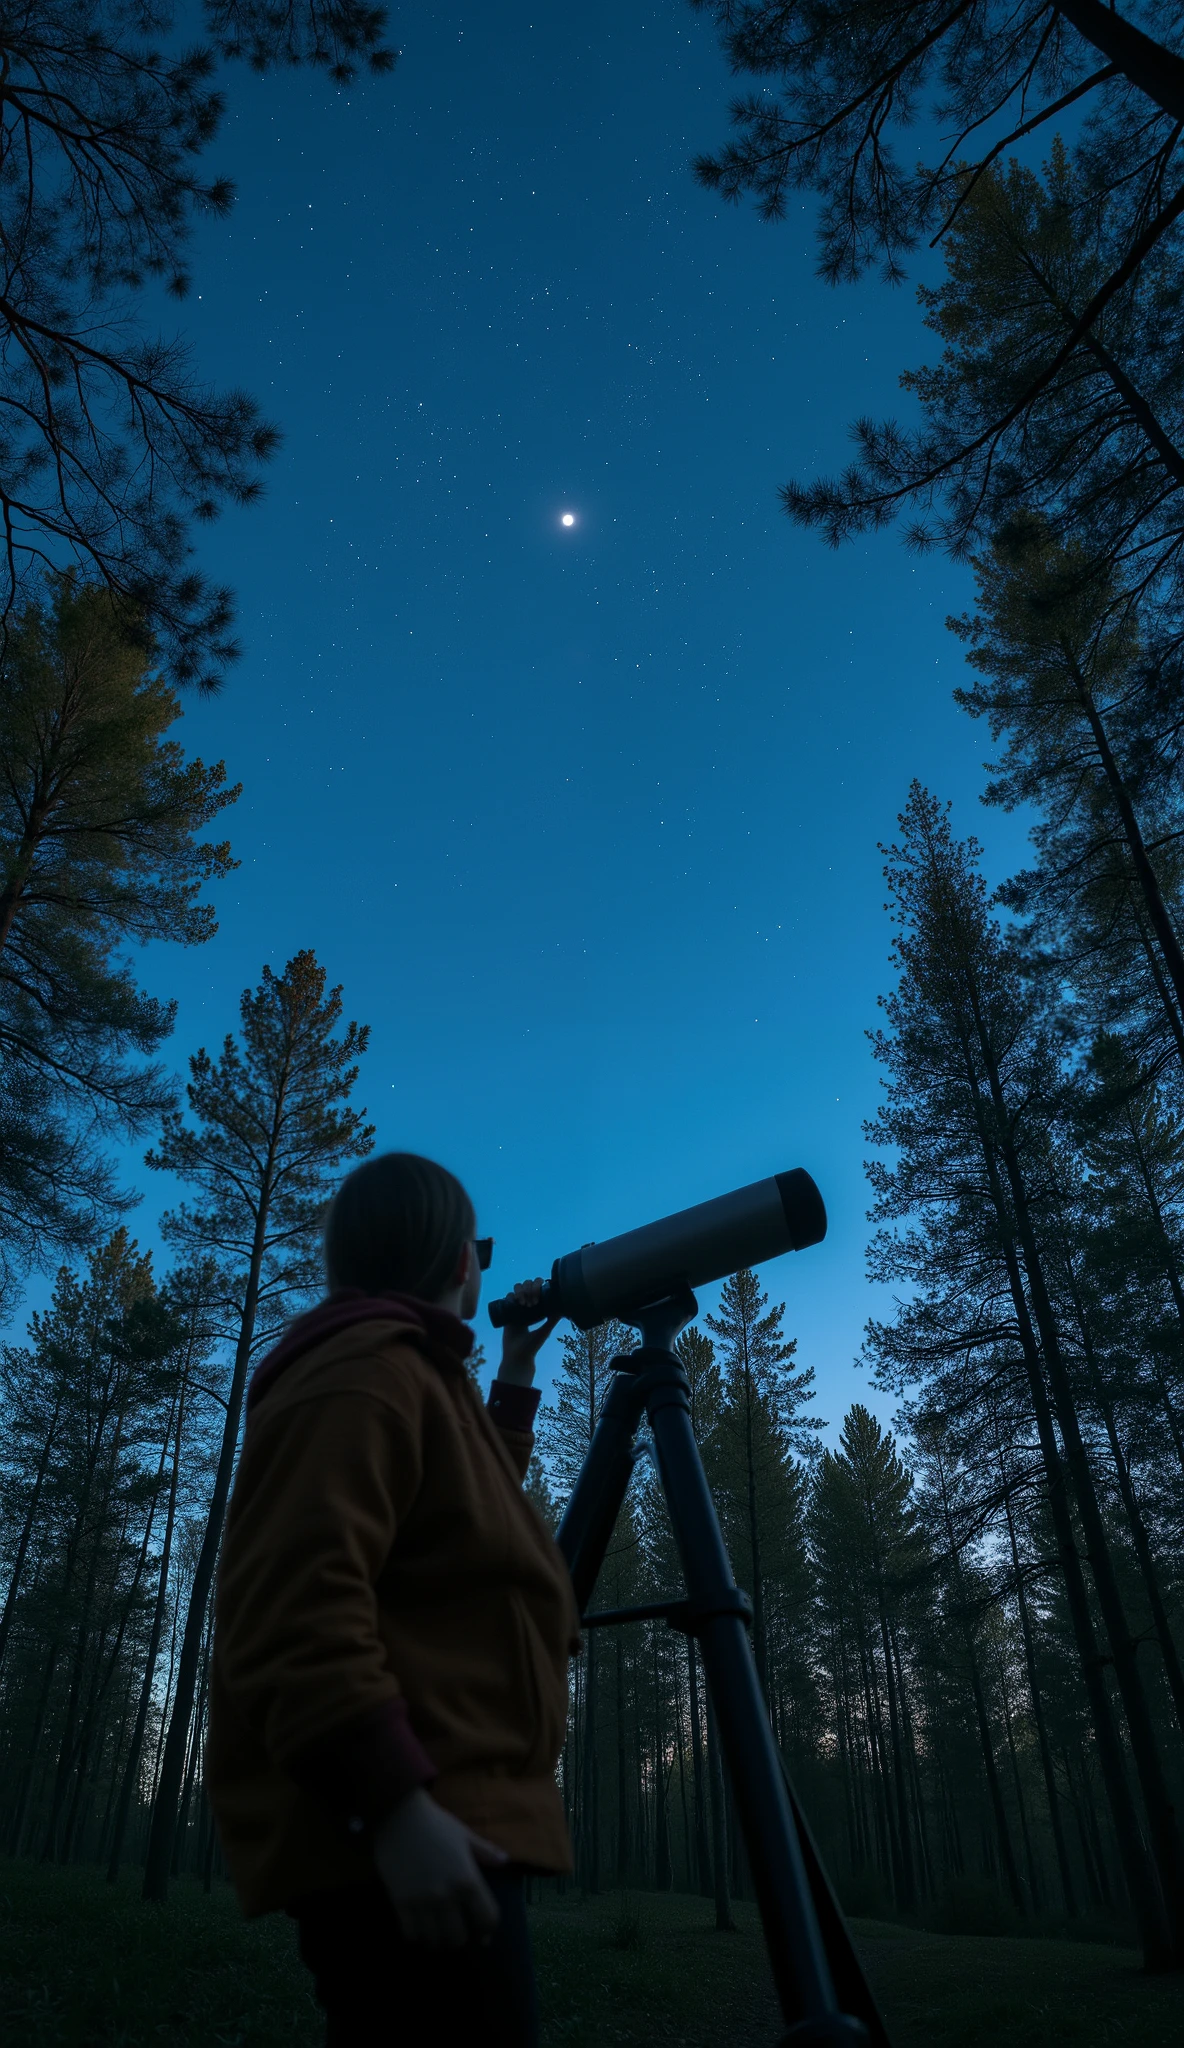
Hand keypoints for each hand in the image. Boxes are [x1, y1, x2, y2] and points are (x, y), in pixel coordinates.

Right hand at [373, 1787, 507, 1945]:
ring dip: (438, 1940)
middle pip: (458, 1938)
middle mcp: (447, 1896)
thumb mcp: (465, 1835)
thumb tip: (506, 1861)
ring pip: (434, 1940)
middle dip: (461, 1937)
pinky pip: (410, 1934)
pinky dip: (417, 1936)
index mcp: (467, 1880)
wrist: (399, 1815)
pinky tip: (419, 1927)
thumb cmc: (436, 1823)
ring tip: (438, 1932)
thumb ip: (486, 1852)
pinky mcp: (400, 1903)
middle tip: (457, 1930)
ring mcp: (422, 1902)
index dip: (488, 1930)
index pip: (487, 1919)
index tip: (484, 1934)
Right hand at [498, 1278, 558, 1385]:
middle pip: (527, 1285)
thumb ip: (552, 1321)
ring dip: (520, 1290)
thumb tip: (563, 1307)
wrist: (516, 1356)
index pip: (537, 1288)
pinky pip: (508, 1298)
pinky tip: (516, 1301)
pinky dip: (511, 1295)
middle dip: (529, 1288)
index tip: (538, 1298)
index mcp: (538, 1308)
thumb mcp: (544, 1331)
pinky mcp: (507, 1312)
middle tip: (532, 1303)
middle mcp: (527, 1305)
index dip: (537, 1287)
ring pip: (517, 1289)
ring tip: (523, 1303)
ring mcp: (517, 1308)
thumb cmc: (532, 1346)